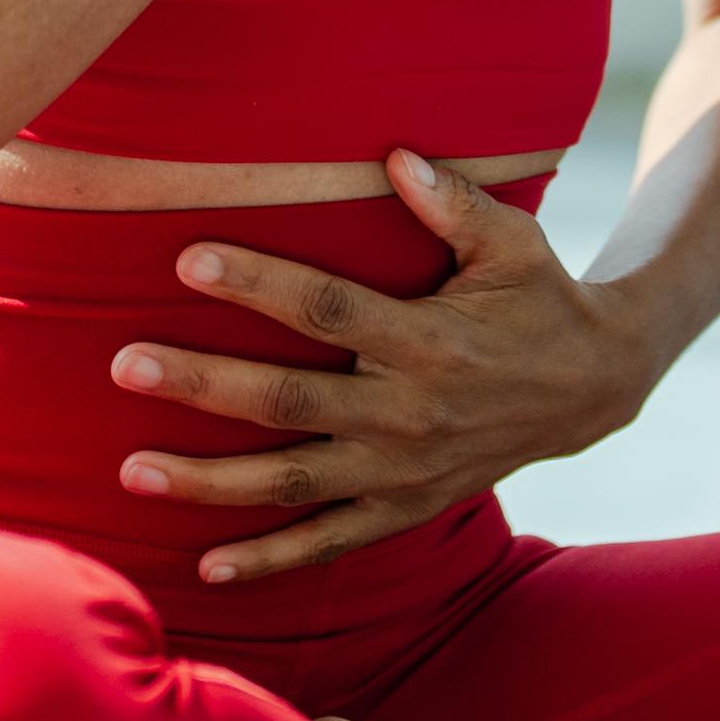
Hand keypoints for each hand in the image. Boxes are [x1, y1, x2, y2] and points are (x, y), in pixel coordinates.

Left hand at [111, 150, 654, 584]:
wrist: (592, 388)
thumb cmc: (539, 296)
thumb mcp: (513, 242)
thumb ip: (455, 201)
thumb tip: (395, 155)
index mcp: (430, 341)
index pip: (329, 310)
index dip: (258, 284)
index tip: (189, 259)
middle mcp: (409, 415)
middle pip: (289, 402)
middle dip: (204, 385)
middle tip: (127, 365)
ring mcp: (403, 474)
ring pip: (291, 482)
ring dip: (209, 481)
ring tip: (132, 468)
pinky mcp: (404, 510)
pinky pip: (327, 543)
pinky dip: (269, 560)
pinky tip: (207, 565)